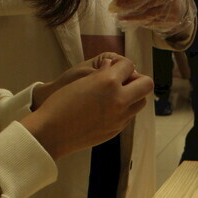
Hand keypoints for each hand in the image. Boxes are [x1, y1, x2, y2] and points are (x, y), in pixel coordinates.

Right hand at [22, 57, 152, 158]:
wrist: (52, 132)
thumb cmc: (60, 102)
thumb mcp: (80, 79)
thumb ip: (101, 72)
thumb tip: (112, 65)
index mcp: (108, 82)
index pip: (129, 65)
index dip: (122, 64)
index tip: (114, 67)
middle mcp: (119, 100)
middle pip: (146, 84)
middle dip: (137, 79)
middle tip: (123, 81)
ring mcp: (120, 118)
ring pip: (141, 102)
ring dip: (133, 95)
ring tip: (116, 94)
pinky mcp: (116, 130)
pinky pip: (129, 116)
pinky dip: (124, 109)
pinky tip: (108, 109)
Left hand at [110, 0, 196, 37]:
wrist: (181, 0)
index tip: (116, 3)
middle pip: (145, 7)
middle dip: (128, 10)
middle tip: (115, 12)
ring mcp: (172, 11)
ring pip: (147, 18)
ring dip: (132, 19)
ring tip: (121, 18)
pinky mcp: (171, 21)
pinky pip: (152, 24)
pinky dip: (141, 23)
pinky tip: (133, 21)